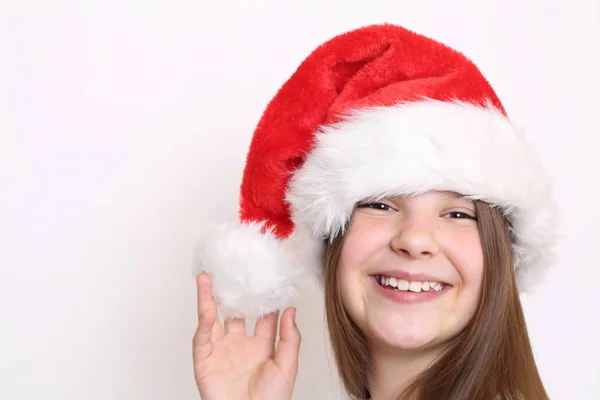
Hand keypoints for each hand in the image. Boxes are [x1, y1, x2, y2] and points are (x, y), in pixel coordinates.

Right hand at [193, 272, 300, 398]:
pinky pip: (202, 338)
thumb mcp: (287, 367)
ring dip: (208, 298)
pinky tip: (207, 308)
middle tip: (232, 271)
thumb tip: (291, 311)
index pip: (262, 317)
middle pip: (234, 312)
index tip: (266, 278)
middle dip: (232, 292)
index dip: (264, 298)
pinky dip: (204, 323)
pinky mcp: (205, 360)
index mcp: (261, 347)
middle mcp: (239, 345)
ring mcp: (221, 351)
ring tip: (206, 277)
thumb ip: (290, 338)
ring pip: (212, 319)